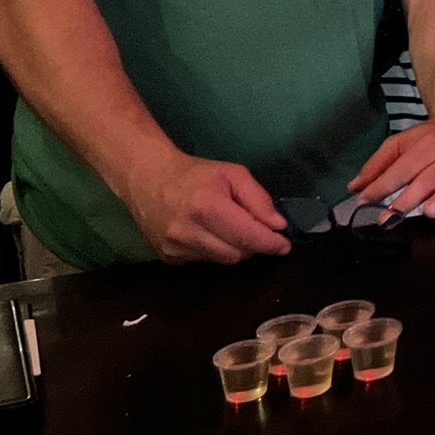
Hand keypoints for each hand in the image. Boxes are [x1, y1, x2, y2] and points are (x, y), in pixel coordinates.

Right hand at [121, 150, 289, 264]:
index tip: (285, 245)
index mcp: (207, 207)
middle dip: (255, 245)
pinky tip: (213, 234)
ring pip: (222, 261)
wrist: (148, 179)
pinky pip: (205, 261)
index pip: (247, 236)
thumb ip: (258, 199)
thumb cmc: (195, 173)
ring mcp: (175, 249)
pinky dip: (217, 251)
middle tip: (262, 232)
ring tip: (236, 229)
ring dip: (237, 249)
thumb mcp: (233, 173)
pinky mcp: (168, 259)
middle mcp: (189, 233)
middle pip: (237, 254)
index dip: (270, 243)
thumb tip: (278, 225)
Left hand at [349, 117, 434, 217]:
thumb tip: (354, 187)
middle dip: (406, 200)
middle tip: (386, 217)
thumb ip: (376, 165)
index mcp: (425, 145)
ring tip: (427, 212)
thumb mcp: (398, 144)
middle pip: (426, 180)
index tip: (363, 200)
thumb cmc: (425, 140)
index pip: (401, 169)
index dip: (381, 186)